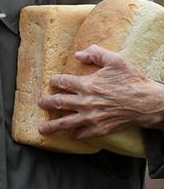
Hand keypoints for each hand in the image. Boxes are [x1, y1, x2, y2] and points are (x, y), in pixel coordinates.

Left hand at [37, 45, 162, 139]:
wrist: (148, 103)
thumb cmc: (132, 80)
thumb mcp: (115, 60)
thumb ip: (95, 54)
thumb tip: (78, 55)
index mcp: (87, 84)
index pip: (62, 82)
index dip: (55, 81)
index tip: (52, 82)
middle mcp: (85, 102)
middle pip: (59, 103)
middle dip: (47, 103)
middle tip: (40, 103)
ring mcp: (91, 117)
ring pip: (65, 123)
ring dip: (52, 126)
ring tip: (41, 129)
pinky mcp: (100, 128)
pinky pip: (82, 133)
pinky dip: (75, 134)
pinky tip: (70, 134)